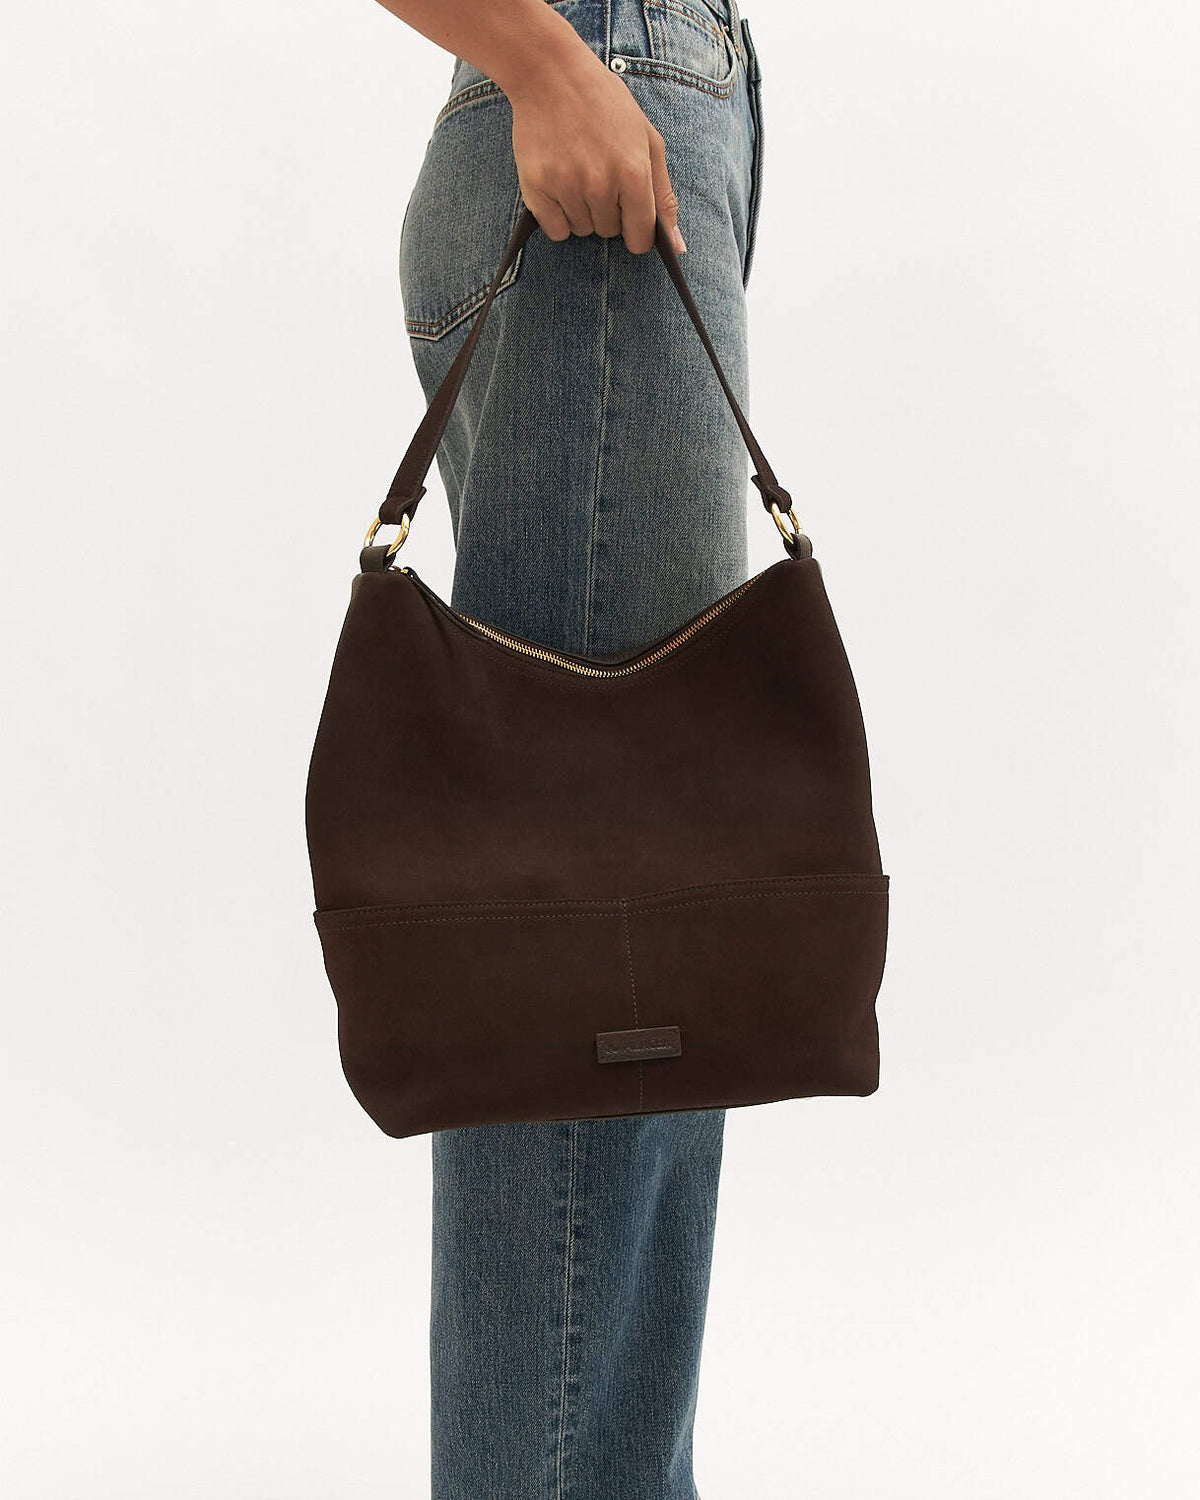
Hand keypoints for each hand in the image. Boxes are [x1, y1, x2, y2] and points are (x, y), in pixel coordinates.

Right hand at [505, 47, 686, 256]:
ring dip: (582, 211)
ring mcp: (566, 187)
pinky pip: (555, 230)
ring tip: (577, 170)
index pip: (640, 237)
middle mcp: (600, 185)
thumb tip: (677, 246)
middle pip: (609, 232)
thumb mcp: (647, 140)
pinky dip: (558, 215)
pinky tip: (559, 183)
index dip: (637, 231)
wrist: (552, 74)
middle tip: (598, 171)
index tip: (630, 218)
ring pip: (582, 230)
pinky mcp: (537, 189)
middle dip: (608, 211)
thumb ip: (663, 194)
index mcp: (633, 172)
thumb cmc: (605, 105)